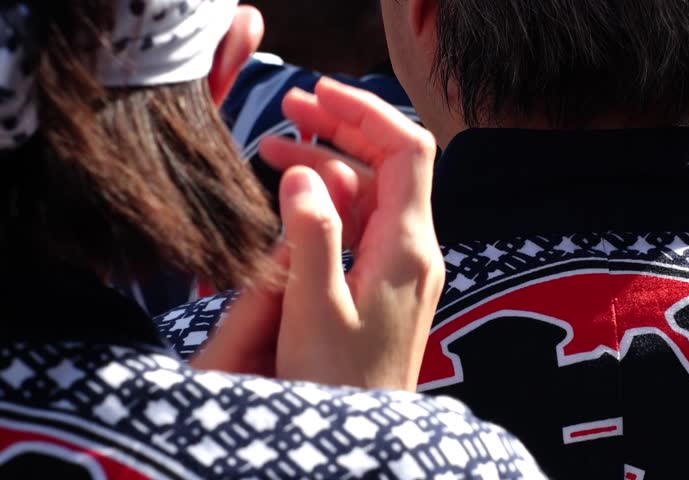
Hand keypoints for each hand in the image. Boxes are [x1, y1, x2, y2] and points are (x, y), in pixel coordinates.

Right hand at [259, 77, 443, 390]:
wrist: (368, 436)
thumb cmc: (339, 383)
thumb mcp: (314, 309)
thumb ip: (311, 234)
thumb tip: (305, 171)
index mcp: (406, 247)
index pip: (406, 151)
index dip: (365, 113)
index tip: (318, 95)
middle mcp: (416, 250)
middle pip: (389, 164)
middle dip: (341, 129)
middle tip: (287, 110)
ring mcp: (404, 266)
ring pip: (373, 193)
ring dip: (329, 164)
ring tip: (272, 147)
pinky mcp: (389, 282)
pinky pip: (365, 223)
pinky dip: (332, 199)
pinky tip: (295, 196)